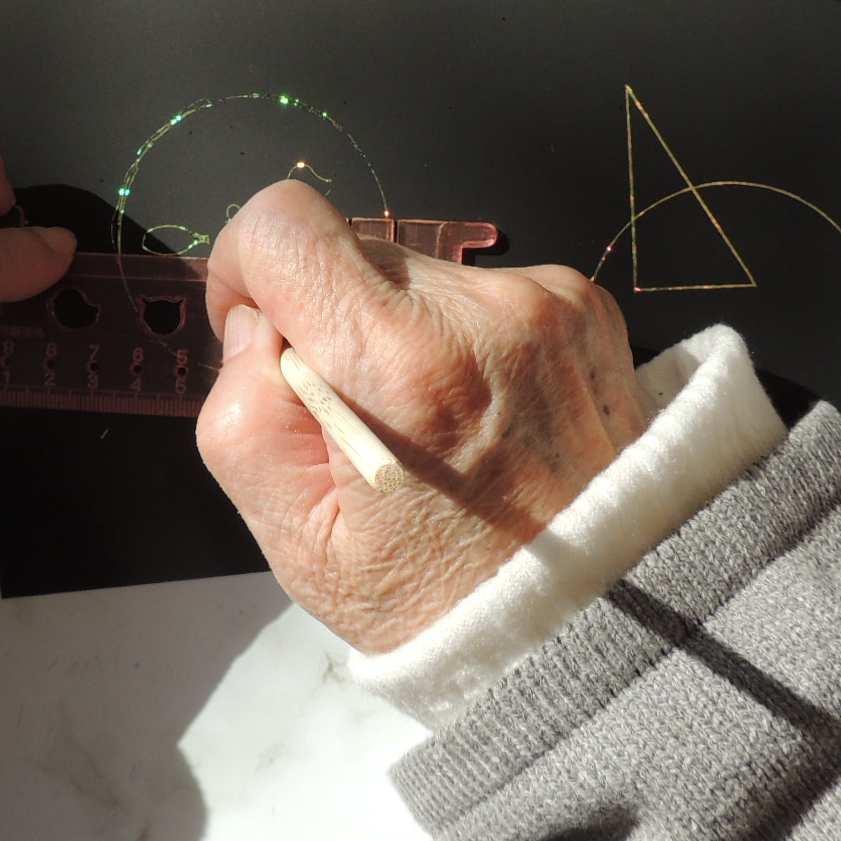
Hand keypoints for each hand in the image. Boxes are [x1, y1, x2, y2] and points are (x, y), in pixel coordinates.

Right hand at [196, 181, 649, 653]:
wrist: (598, 616)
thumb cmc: (447, 599)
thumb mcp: (299, 543)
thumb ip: (241, 415)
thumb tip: (255, 328)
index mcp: (399, 366)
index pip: (283, 224)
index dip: (245, 269)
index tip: (261, 332)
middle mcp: (483, 313)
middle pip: (349, 248)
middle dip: (330, 323)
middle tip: (361, 424)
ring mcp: (545, 301)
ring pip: (415, 273)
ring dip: (401, 333)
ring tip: (433, 432)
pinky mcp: (584, 305)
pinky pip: (479, 292)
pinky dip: (462, 342)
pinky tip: (481, 418)